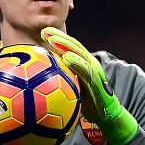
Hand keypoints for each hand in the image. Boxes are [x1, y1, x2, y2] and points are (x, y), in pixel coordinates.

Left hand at [41, 27, 137, 144]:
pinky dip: (77, 62)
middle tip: (44, 30)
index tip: (42, 33)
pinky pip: (86, 69)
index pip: (68, 47)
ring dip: (66, 44)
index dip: (57, 38)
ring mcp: (94, 70)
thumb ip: (60, 81)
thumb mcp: (71, 89)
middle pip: (73, 45)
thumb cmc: (87, 102)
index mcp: (81, 64)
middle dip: (59, 36)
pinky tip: (67, 57)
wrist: (106, 114)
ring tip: (53, 39)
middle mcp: (88, 63)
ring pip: (79, 53)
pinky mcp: (97, 79)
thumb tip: (38, 83)